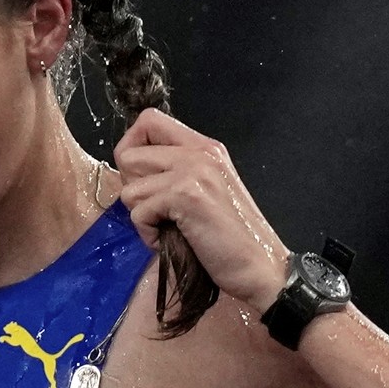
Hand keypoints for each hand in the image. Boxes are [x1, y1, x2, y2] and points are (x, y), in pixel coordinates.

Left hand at [114, 108, 290, 311]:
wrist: (260, 267)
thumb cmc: (231, 238)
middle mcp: (199, 151)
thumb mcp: (206, 190)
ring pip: (129, 188)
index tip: (144, 179)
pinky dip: (149, 235)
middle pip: (129, 153)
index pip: (148, 120)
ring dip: (142, 217)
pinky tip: (173, 241)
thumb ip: (176, 171)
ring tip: (170, 229)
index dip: (132, 147)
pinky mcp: (185, 195)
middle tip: (158, 210)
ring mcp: (193, 171)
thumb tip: (132, 168)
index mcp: (205, 146)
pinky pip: (139, 212)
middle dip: (133, 188)